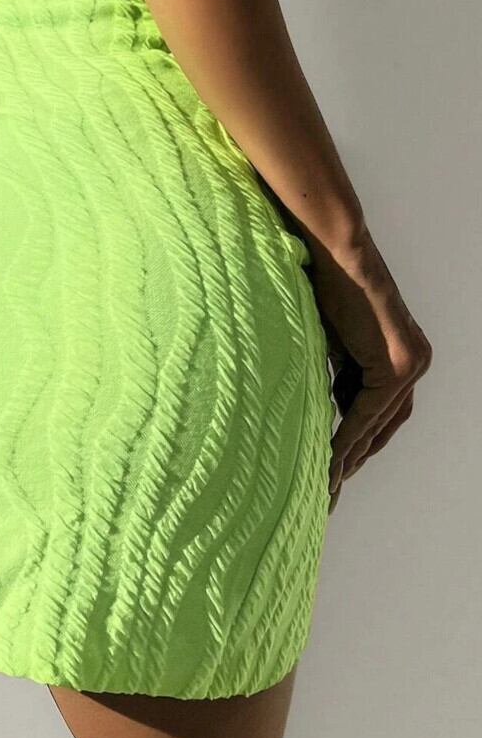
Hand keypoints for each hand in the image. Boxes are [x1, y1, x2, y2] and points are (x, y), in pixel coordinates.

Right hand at [304, 230, 431, 508]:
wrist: (333, 250)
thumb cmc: (324, 282)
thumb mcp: (332, 339)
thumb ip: (337, 370)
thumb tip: (321, 401)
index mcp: (402, 354)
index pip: (380, 410)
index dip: (357, 440)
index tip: (333, 465)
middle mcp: (415, 361)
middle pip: (384, 424)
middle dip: (357, 457)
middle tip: (331, 487)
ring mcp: (410, 363)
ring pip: (376, 423)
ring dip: (349, 456)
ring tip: (325, 485)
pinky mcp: (396, 364)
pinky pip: (367, 413)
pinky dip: (345, 437)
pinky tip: (327, 460)